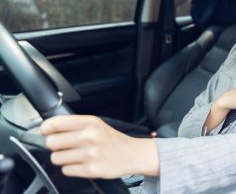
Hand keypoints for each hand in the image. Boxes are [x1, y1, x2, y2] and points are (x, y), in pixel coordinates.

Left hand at [40, 115, 158, 178]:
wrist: (132, 154)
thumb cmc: (112, 139)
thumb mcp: (97, 124)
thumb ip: (75, 125)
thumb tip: (49, 129)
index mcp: (90, 123)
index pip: (56, 123)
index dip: (46, 128)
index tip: (46, 132)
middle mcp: (90, 137)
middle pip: (51, 142)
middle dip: (54, 146)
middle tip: (63, 146)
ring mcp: (90, 154)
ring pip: (56, 158)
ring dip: (62, 158)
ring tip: (75, 155)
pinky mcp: (91, 170)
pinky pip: (66, 170)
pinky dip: (71, 168)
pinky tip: (81, 163)